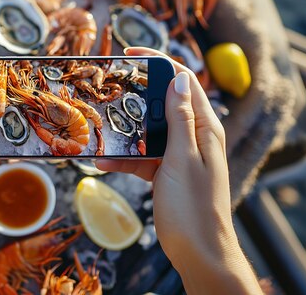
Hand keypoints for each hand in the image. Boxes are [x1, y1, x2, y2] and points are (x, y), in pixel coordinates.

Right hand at [97, 47, 261, 293]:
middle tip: (108, 89)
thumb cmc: (194, 206)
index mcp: (204, 126)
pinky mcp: (166, 172)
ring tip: (100, 126)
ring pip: (149, 130)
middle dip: (136, 95)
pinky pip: (143, 157)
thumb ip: (181, 119)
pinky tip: (103, 161)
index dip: (159, 62)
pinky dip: (125, 158)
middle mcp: (193, 136)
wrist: (198, 251)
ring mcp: (179, 154)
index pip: (184, 81)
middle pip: (163, 103)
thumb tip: (178, 79)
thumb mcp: (183, 158)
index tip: (131, 53)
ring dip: (126, 130)